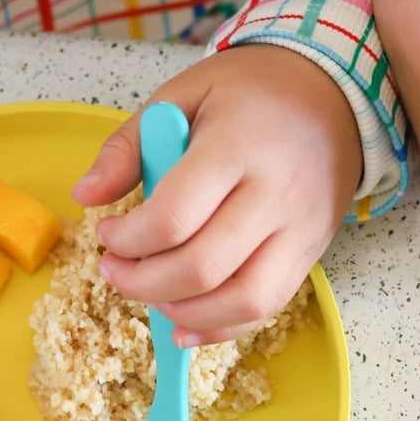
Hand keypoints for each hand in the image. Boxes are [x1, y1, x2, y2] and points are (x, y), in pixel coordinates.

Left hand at [72, 45, 361, 346]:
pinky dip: (222, 327)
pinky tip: (184, 326)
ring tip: (152, 298)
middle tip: (116, 271)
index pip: (173, 218)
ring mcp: (299, 229)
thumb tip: (86, 196)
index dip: (127, 240)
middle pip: (202, 268)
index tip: (107, 235)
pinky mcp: (311, 253)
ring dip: (184, 312)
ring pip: (242, 300)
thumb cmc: (253, 93)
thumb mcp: (183, 95)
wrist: (334, 97)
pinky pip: (268, 307)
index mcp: (237, 146)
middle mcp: (275, 194)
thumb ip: (128, 145)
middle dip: (143, 283)